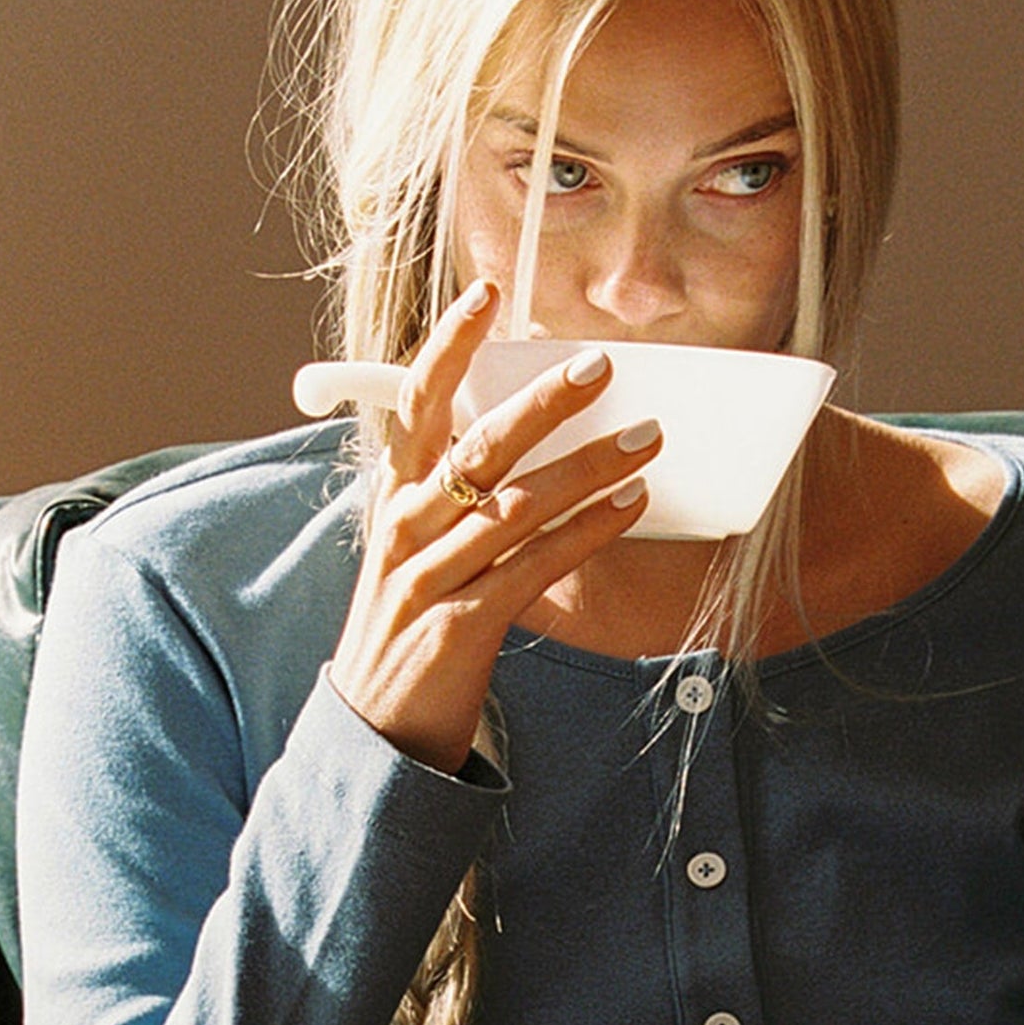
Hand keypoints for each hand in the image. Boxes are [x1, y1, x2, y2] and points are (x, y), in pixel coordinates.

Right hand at [328, 279, 661, 771]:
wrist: (374, 730)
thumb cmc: (410, 629)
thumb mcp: (417, 551)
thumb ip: (455, 498)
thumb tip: (519, 438)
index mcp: (395, 497)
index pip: (414, 402)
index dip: (450, 345)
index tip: (488, 294)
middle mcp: (406, 527)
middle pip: (477, 445)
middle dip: (543, 402)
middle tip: (601, 367)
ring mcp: (429, 577)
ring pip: (515, 504)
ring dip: (588, 466)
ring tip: (649, 437)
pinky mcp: (460, 625)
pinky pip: (534, 565)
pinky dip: (587, 531)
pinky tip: (630, 505)